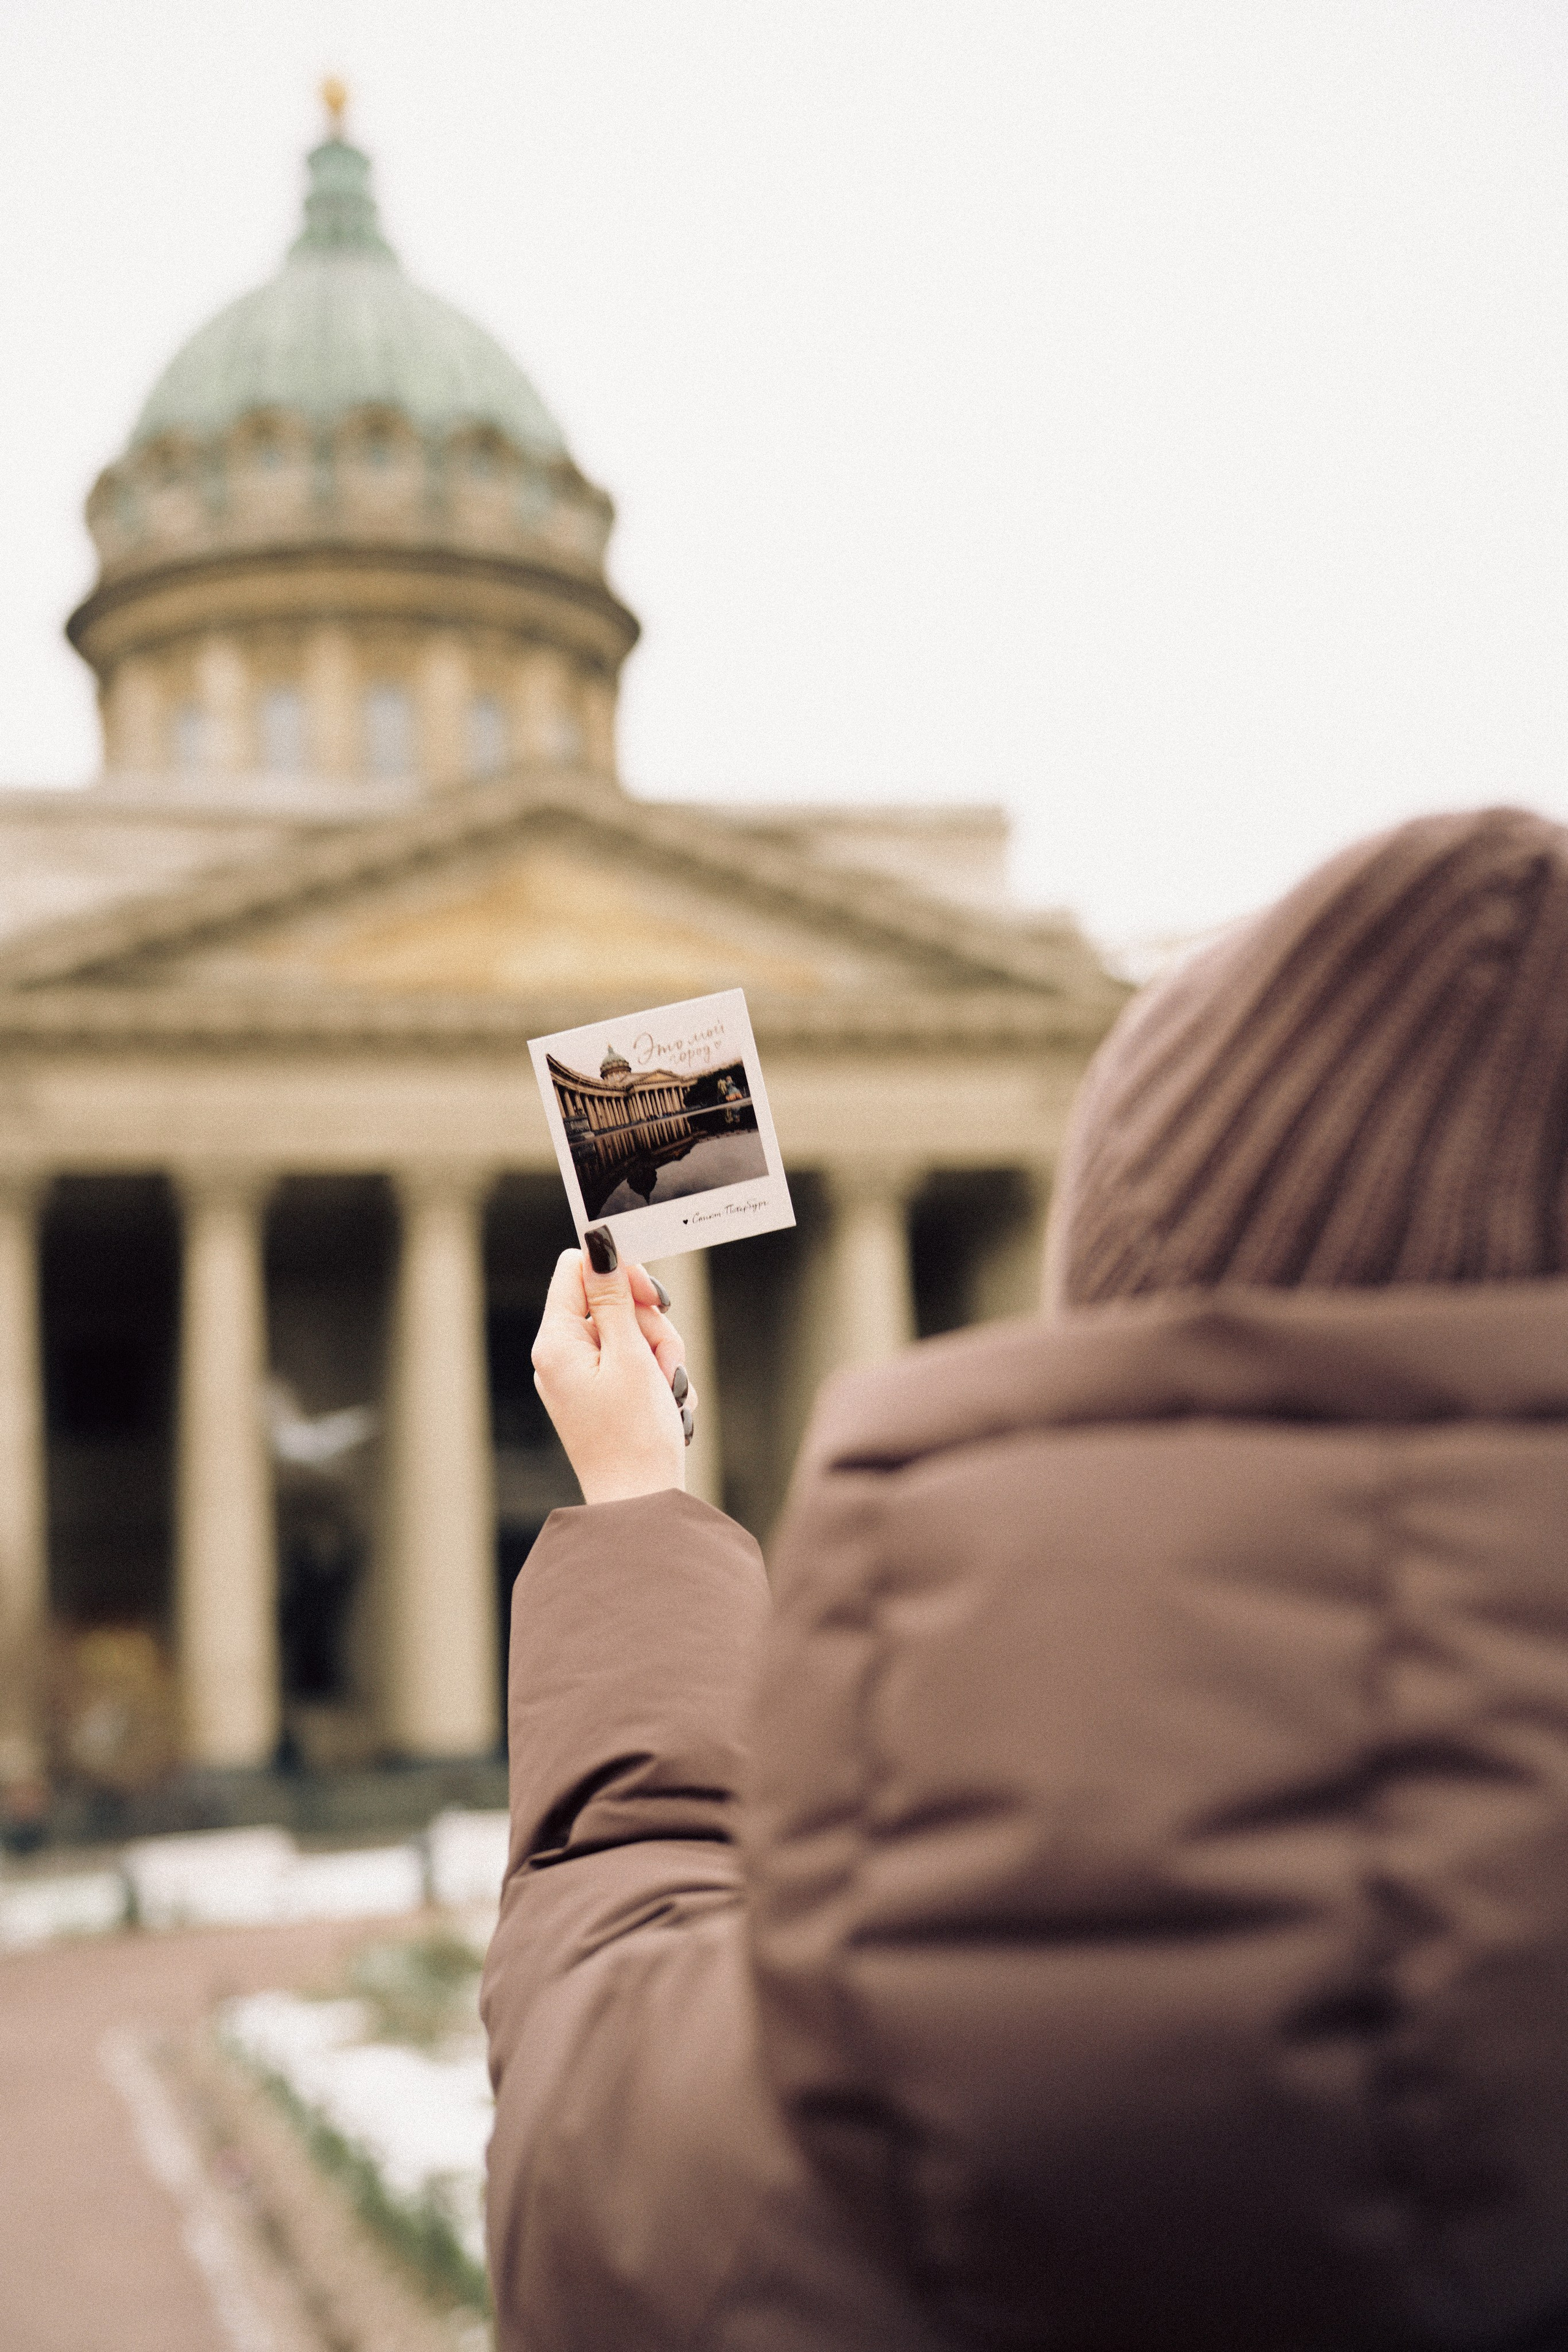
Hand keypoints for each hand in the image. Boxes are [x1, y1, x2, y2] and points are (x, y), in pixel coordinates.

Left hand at [531, 1236, 696, 1505]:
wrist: (642, 1507)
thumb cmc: (634, 1436)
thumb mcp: (629, 1355)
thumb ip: (614, 1296)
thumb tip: (597, 1241)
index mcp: (556, 1342)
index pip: (577, 1269)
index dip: (619, 1273)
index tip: (654, 1297)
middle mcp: (561, 1356)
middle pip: (614, 1301)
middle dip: (651, 1327)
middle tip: (661, 1364)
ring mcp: (583, 1378)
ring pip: (635, 1333)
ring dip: (662, 1357)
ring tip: (666, 1394)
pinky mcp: (604, 1396)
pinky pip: (639, 1364)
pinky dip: (659, 1381)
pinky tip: (667, 1409)